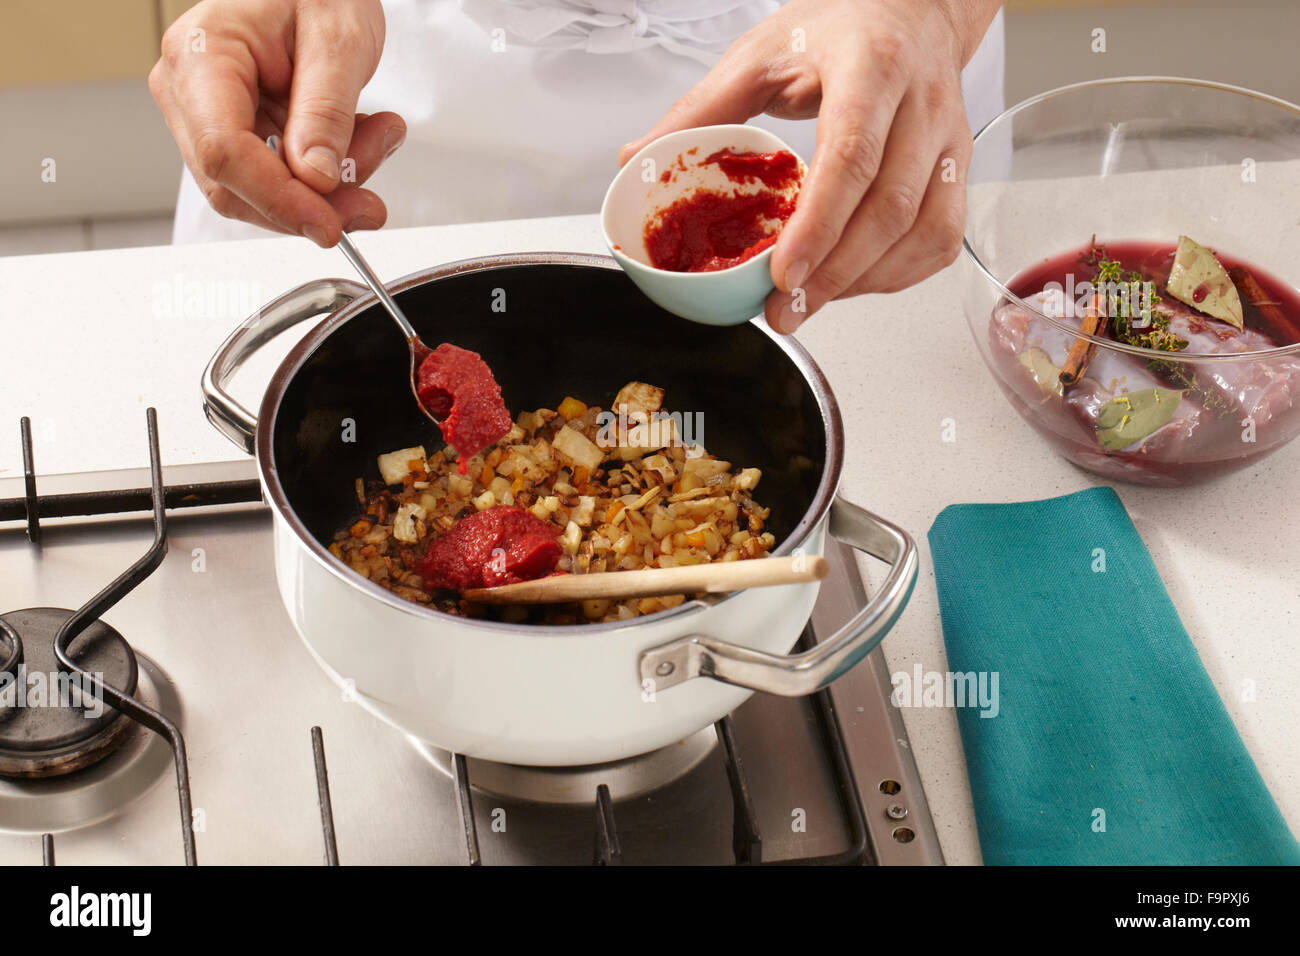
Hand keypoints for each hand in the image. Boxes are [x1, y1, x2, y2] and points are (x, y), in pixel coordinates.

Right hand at [149, 0, 404, 245]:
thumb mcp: (339, 39)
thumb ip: (327, 111)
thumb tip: (316, 179)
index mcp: (201, 54)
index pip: (224, 151)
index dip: (278, 200)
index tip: (329, 225)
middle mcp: (191, 91)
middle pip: (236, 185)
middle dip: (312, 203)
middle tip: (371, 202)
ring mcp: (209, 116)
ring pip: (260, 192)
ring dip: (328, 189)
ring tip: (377, 139)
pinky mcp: (238, 134)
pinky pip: (278, 180)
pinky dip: (326, 176)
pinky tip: (359, 141)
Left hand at [619, 0, 1000, 332]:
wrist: (912, 7)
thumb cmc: (838, 29)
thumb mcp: (760, 54)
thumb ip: (700, 110)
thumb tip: (637, 160)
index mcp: (869, 66)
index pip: (852, 155)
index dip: (820, 225)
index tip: (784, 274)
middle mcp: (921, 102)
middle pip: (889, 207)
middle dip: (835, 274)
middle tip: (785, 310)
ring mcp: (950, 137)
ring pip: (923, 230)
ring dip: (865, 281)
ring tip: (812, 303)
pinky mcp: (962, 166)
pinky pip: (941, 238)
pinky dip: (898, 274)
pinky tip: (855, 282)